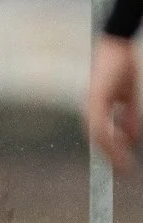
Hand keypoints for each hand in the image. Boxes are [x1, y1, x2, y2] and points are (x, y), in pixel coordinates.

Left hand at [87, 36, 137, 170]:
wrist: (116, 48)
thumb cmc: (120, 70)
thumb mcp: (126, 99)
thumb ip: (128, 118)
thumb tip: (131, 138)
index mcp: (96, 112)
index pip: (101, 138)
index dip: (110, 154)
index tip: (120, 168)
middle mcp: (90, 111)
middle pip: (98, 142)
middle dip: (111, 159)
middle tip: (124, 174)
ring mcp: (91, 105)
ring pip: (98, 137)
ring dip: (112, 153)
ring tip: (125, 166)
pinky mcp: (95, 99)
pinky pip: (100, 123)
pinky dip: (109, 137)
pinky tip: (119, 147)